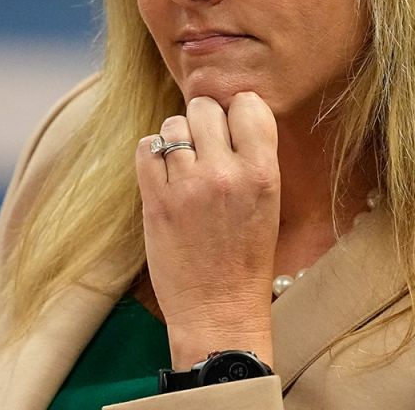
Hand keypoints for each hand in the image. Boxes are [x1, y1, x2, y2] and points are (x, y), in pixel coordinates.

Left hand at [135, 92, 280, 368]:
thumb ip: (253, 157)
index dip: (237, 113)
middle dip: (204, 122)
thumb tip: (228, 113)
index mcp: (263, 173)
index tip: (232, 130)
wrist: (219, 310)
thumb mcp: (268, 202)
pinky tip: (164, 173)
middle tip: (205, 148)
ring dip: (177, 139)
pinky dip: (152, 154)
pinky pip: (146, 148)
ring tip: (185, 166)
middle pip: (206, 108)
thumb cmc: (246, 258)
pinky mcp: (155, 201)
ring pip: (174, 124)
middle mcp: (226, 173)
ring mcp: (188, 185)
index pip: (249, 105)